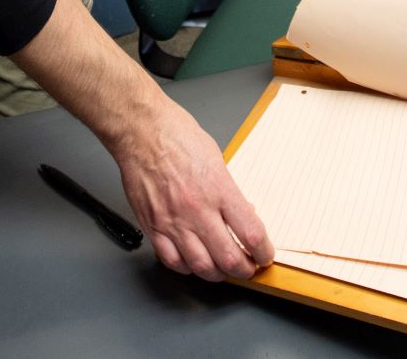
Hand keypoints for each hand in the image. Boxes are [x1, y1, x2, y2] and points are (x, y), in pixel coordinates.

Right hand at [109, 98, 272, 280]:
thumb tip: (241, 214)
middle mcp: (198, 210)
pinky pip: (172, 260)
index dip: (263, 251)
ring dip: (217, 274)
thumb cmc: (177, 136)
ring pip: (201, 266)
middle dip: (244, 269)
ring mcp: (173, 221)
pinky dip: (186, 268)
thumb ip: (229, 191)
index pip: (252, 233)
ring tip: (223, 270)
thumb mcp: (217, 159)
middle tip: (247, 268)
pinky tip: (193, 263)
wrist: (142, 132)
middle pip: (229, 258)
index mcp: (219, 190)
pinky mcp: (152, 226)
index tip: (264, 254)